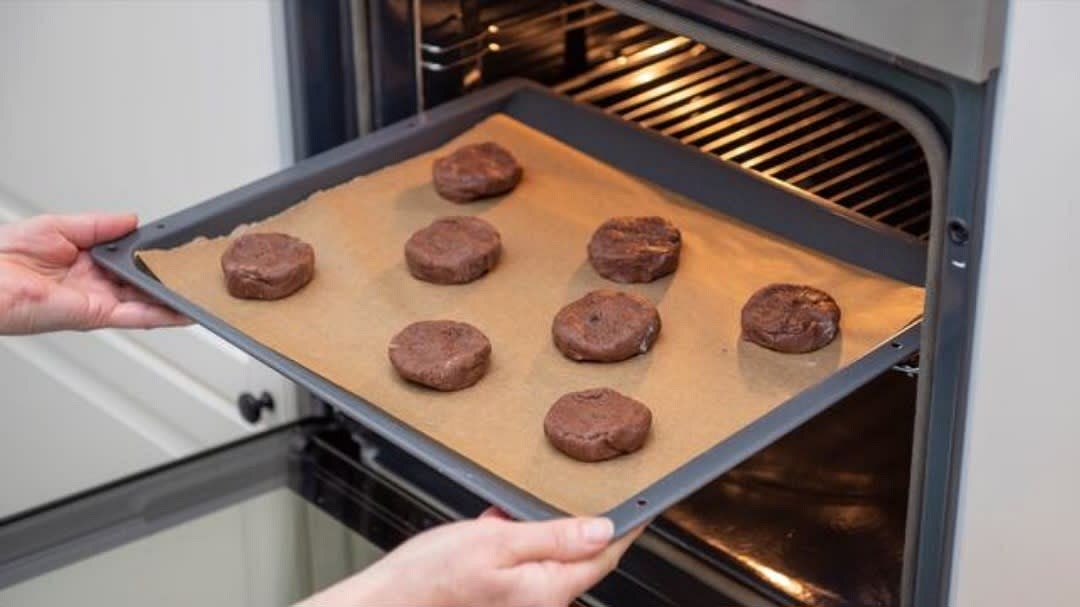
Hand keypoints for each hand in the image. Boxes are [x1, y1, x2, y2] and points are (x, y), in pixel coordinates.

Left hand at [0, 213, 187, 333]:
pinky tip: (185, 312)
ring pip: (147, 302)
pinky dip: (163, 315)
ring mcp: (97, 302)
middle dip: (169, 278)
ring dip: (174, 299)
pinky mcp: (95, 315)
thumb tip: (132, 220)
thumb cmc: (2, 256)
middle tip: (196, 270)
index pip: (128, 259)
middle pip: (142, 283)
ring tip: (202, 293)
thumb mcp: (58, 225)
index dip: (152, 255)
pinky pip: (136, 316)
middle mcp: (94, 285)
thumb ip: (99, 224)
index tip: (176, 249)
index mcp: (84, 262)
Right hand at [306, 508, 644, 606]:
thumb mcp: (497, 541)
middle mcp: (541, 603)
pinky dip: (518, 542)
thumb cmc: (432, 577)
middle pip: (581, 558)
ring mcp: (522, 604)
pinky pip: (526, 565)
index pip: (604, 555)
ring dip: (544, 531)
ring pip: (551, 559)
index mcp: (548, 589)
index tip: (644, 505)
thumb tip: (603, 530)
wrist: (390, 603)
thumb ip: (553, 536)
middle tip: (581, 493)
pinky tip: (496, 528)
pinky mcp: (503, 599)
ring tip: (519, 510)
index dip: (626, 527)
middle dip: (581, 525)